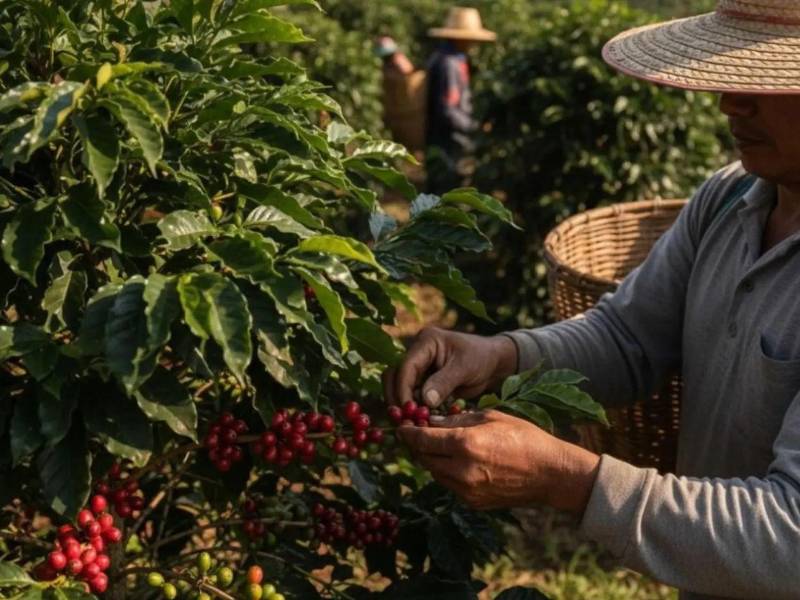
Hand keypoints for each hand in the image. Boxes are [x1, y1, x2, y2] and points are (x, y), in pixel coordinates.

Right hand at [382, 327, 517, 408]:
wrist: (493, 361)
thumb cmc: (481, 358)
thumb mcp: (464, 368)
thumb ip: (443, 383)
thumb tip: (424, 401)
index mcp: (426, 341)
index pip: (406, 367)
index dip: (403, 389)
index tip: (408, 411)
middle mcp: (418, 352)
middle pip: (394, 375)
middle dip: (397, 397)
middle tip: (403, 420)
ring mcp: (419, 366)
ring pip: (399, 386)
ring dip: (403, 404)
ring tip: (412, 422)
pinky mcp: (423, 380)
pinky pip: (411, 394)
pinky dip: (414, 407)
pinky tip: (420, 419)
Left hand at [398, 410, 600, 512]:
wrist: (550, 474)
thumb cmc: (524, 437)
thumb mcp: (490, 417)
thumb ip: (456, 420)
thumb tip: (431, 420)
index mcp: (465, 444)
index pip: (422, 439)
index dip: (408, 432)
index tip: (401, 426)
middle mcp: (461, 470)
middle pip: (423, 458)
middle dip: (416, 446)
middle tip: (416, 433)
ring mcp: (466, 490)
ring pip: (434, 473)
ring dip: (431, 459)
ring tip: (437, 445)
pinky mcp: (472, 503)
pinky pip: (449, 484)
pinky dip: (446, 472)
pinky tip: (456, 460)